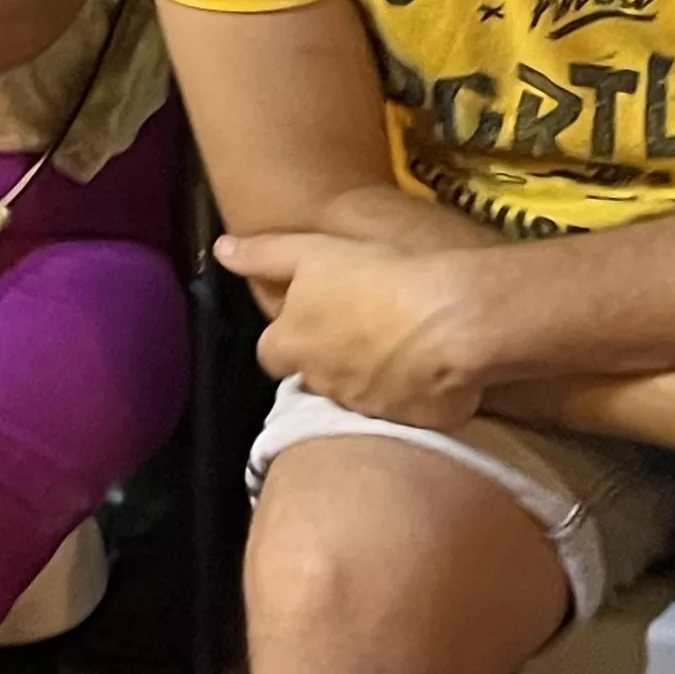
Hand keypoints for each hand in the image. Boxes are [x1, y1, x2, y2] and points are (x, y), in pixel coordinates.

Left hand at [218, 228, 496, 429]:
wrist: (453, 316)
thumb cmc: (378, 274)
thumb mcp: (312, 250)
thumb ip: (263, 255)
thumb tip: (222, 251)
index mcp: (291, 345)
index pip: (271, 354)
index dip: (290, 336)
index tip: (313, 319)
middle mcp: (321, 384)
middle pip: (314, 376)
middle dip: (328, 359)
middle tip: (360, 329)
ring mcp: (367, 409)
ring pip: (358, 396)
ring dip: (368, 377)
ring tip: (399, 345)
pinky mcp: (412, 423)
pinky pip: (406, 411)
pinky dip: (412, 394)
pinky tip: (431, 366)